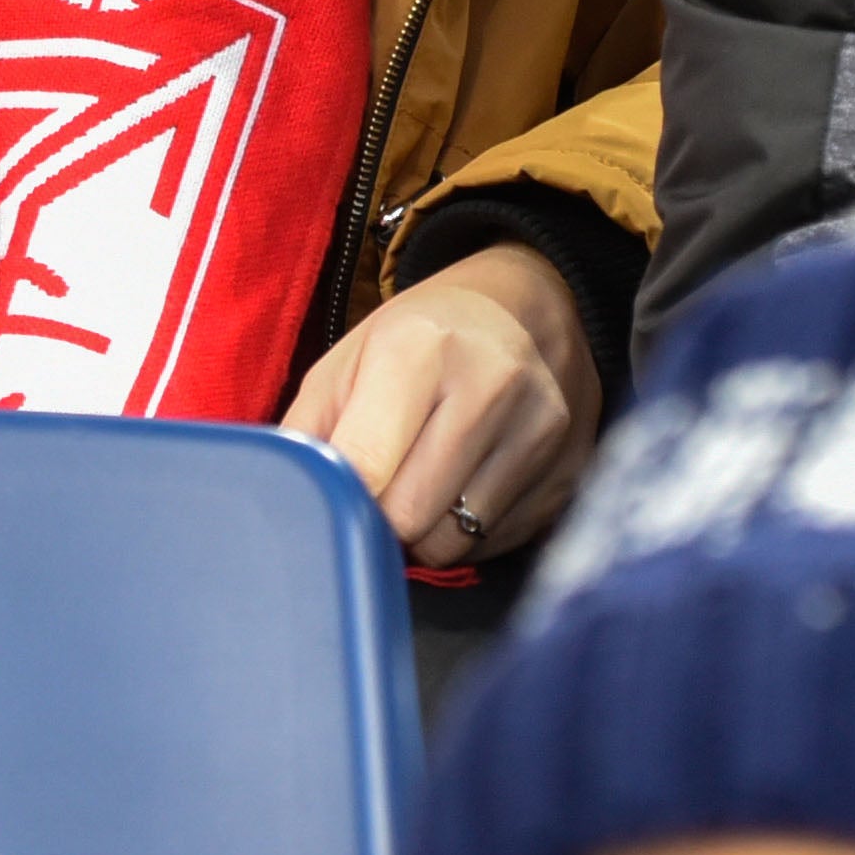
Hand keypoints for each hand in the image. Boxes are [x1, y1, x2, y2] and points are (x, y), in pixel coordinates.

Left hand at [282, 241, 591, 568]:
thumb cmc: (421, 340)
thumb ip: (309, 431)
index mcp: (420, 350)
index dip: (342, 497)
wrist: (529, 310)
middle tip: (380, 489)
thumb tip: (284, 500)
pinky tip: (470, 482)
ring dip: (425, 531)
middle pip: (409, 519)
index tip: (337, 494)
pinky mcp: (569, 471)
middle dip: (382, 519)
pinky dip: (470, 530)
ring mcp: (541, 431)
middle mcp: (491, 387)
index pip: (367, 468)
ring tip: (424, 482)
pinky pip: (496, 544)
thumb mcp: (349, 360)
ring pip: (453, 544)